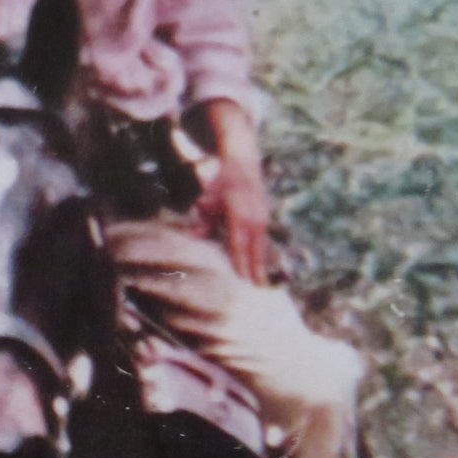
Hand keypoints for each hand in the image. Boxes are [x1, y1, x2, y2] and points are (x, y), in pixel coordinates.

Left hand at [197, 99, 271, 284]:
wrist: (244, 163)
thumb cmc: (222, 182)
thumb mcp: (208, 198)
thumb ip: (202, 220)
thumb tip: (192, 237)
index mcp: (239, 214)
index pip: (239, 244)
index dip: (240, 264)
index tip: (241, 281)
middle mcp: (254, 218)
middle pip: (255, 251)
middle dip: (255, 272)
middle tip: (256, 294)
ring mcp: (263, 219)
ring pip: (262, 248)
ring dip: (262, 267)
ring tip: (262, 288)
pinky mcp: (265, 220)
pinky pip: (263, 242)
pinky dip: (262, 257)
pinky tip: (261, 271)